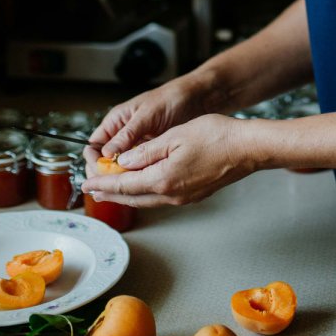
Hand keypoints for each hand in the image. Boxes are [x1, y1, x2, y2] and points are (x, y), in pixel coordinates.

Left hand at [81, 113, 253, 206]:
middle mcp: (171, 194)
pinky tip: (143, 185)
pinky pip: (161, 197)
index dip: (102, 183)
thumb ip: (146, 151)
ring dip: (126, 194)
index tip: (86, 183)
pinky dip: (144, 192)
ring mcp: (184, 197)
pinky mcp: (193, 195)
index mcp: (163, 179)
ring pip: (146, 199)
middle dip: (109, 192)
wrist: (249, 149)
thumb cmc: (218, 137)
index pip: (123, 185)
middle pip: (132, 197)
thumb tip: (123, 162)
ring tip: (111, 189)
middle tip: (92, 189)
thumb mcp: (175, 136)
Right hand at [83, 76, 208, 176]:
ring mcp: (137, 146)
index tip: (100, 173)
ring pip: (122, 167)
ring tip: (124, 190)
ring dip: (122, 178)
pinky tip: (141, 185)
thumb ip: (127, 133)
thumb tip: (107, 153)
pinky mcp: (151, 153)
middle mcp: (124, 135)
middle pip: (105, 161)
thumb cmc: (170, 98)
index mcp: (116, 122)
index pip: (94, 146)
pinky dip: (138, 177)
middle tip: (110, 187)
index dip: (94, 161)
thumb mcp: (146, 114)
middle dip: (105, 174)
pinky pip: (139, 168)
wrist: (196, 99)